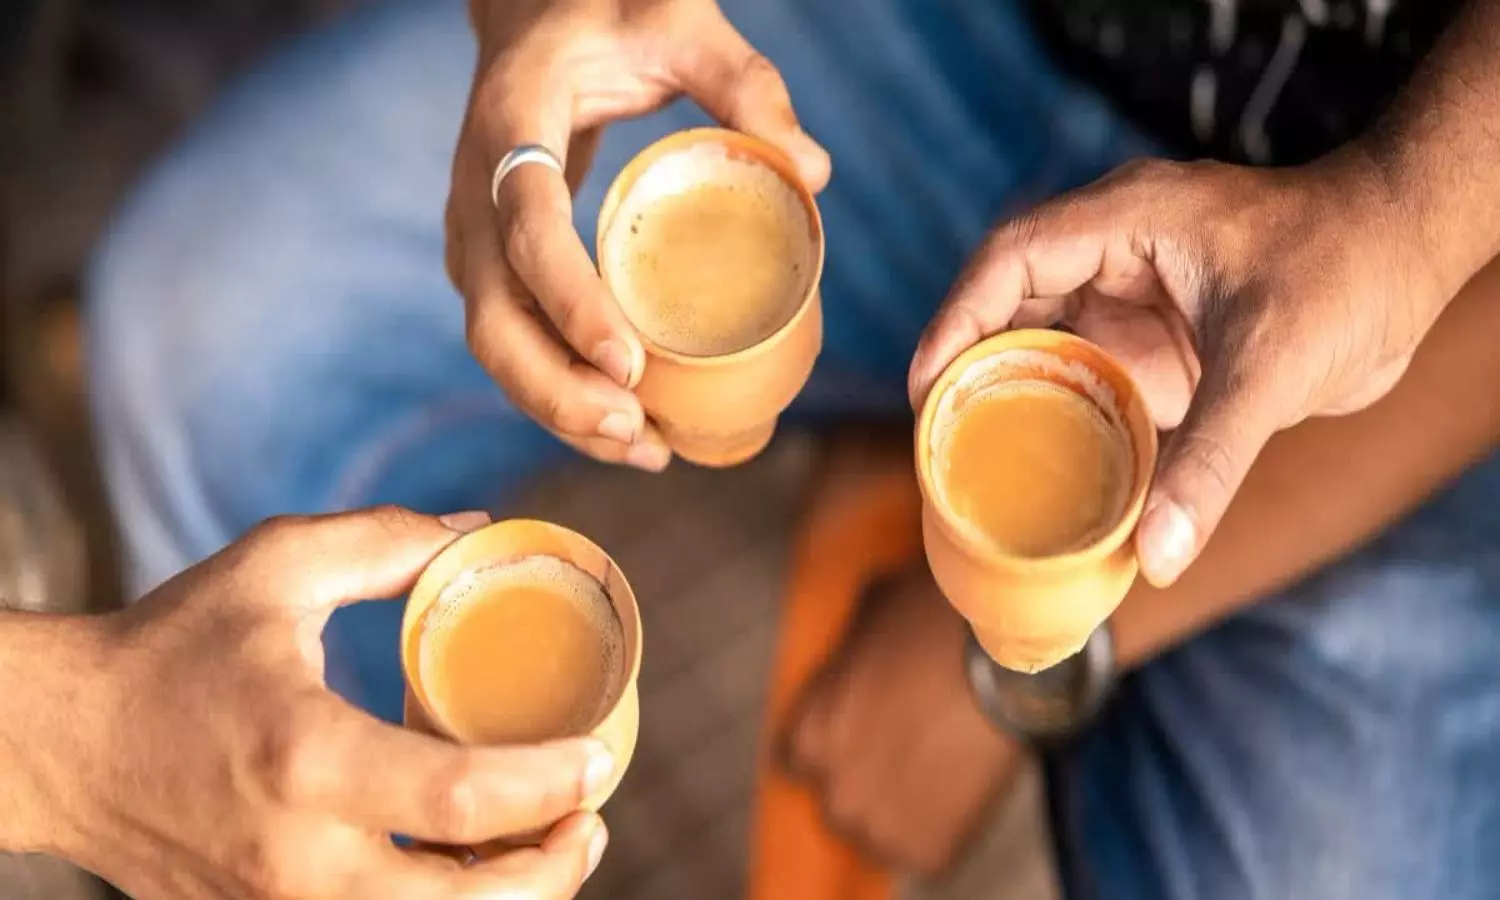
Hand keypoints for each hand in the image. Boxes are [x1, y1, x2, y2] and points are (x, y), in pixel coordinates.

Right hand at [47, 507, 614, 899]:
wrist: (63, 745)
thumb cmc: (170, 649)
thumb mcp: (275, 567)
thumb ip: (386, 542)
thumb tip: (479, 533)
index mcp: (305, 755)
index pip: (458, 797)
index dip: (547, 786)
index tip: (599, 754)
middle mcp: (296, 854)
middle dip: (552, 869)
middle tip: (591, 814)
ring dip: (510, 899)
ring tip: (554, 842)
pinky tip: (474, 861)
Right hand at [447, 0, 829, 469]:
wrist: (532, 12)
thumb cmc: (610, 12)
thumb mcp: (679, 20)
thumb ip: (744, 82)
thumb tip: (814, 173)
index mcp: (512, 126)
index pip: (525, 227)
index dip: (570, 302)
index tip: (629, 363)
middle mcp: (475, 190)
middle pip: (492, 317)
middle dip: (557, 390)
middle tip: (640, 429)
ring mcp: (474, 233)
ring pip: (494, 343)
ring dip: (558, 409)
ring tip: (644, 448)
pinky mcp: (492, 261)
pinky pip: (512, 339)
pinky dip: (558, 393)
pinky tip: (623, 426)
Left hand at [785, 568, 1022, 875]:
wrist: (1009, 655)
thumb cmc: (939, 620)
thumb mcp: (870, 612)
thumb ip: (848, 654)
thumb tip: (855, 654)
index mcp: (807, 734)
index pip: (799, 761)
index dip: (838, 744)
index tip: (866, 733)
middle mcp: (831, 787)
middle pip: (838, 801)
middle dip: (868, 779)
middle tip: (911, 750)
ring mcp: (878, 825)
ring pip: (880, 834)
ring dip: (903, 811)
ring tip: (941, 771)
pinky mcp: (928, 851)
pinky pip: (927, 854)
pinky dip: (945, 830)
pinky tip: (964, 789)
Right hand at [910, 152, 1447, 585]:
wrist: (1415, 258)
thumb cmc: (1351, 269)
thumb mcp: (1272, 368)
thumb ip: (1209, 461)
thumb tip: (1157, 557)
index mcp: (1127, 220)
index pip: (1011, 260)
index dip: (958, 320)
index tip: (930, 390)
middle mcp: (1118, 253)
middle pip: (1012, 305)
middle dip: (972, 368)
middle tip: (942, 442)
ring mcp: (1137, 297)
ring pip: (1048, 344)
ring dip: (1016, 398)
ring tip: (977, 464)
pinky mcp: (1159, 340)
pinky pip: (1094, 379)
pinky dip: (1069, 422)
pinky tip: (1050, 474)